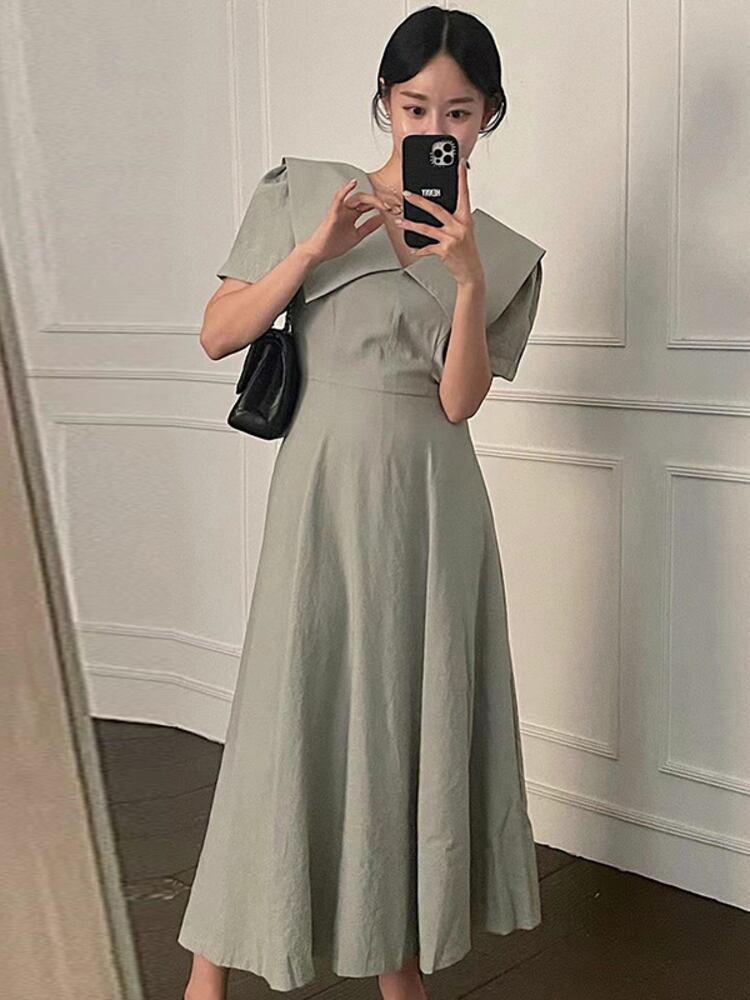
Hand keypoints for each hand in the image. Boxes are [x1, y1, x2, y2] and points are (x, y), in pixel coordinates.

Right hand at [301, 180, 388, 265]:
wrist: (319, 252)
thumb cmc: (333, 244)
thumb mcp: (357, 236)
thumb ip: (369, 227)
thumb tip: (381, 219)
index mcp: (353, 215)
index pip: (369, 206)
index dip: (381, 206)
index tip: (393, 210)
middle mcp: (347, 210)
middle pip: (366, 200)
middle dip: (379, 203)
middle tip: (391, 207)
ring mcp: (340, 210)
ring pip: (357, 198)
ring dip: (370, 200)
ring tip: (380, 204)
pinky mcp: (333, 213)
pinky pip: (338, 199)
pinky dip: (345, 190)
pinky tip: (352, 184)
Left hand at [395, 157, 483, 286]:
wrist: (471, 271)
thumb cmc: (467, 252)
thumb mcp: (465, 231)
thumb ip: (454, 219)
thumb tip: (438, 209)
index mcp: (465, 218)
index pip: (464, 194)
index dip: (462, 178)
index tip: (459, 164)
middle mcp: (459, 226)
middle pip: (436, 209)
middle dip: (419, 201)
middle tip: (407, 194)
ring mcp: (452, 238)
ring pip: (427, 228)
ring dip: (411, 224)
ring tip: (400, 221)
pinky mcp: (445, 250)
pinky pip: (427, 247)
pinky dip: (419, 248)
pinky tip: (412, 248)